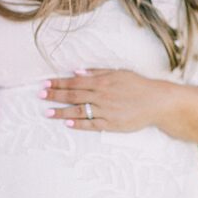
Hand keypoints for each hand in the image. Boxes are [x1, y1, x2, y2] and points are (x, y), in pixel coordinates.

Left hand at [42, 69, 160, 132]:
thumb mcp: (119, 73)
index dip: (58, 83)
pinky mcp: (112, 124)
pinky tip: (68, 123)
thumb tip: (78, 72)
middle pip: (73, 95)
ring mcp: (106, 111)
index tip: (45, 84)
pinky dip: (79, 124)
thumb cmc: (139, 86)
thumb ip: (98, 72)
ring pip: (78, 111)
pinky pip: (91, 124)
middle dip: (54, 95)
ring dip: (61, 112)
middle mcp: (101, 96)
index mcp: (102, 82)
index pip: (74, 82)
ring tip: (47, 113)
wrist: (157, 102)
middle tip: (40, 96)